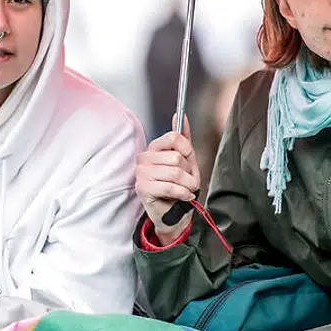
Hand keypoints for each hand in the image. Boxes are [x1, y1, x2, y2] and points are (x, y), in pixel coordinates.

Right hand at [134, 122, 198, 237]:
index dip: (187, 151)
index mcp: (154, 148)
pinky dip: (182, 193)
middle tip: (187, 181)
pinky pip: (169, 186)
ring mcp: (141, 173)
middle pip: (176, 157)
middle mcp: (144, 158)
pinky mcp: (142, 188)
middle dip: (189, 172)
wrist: (173, 214)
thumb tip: (181, 116)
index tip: (189, 162)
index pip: (173, 137)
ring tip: (186, 190)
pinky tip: (184, 196)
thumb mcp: (186, 161)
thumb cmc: (178, 187)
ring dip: (188, 185)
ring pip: (175, 172)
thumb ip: (183, 139)